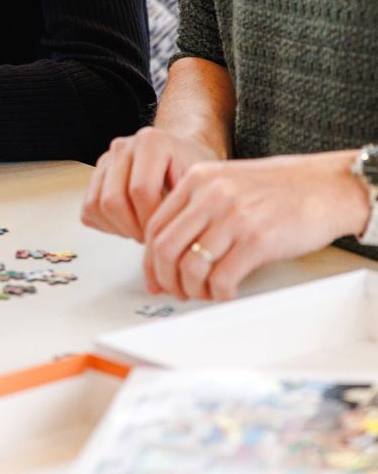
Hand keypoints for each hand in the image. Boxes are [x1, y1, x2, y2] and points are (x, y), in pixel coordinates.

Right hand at [82, 127, 219, 241]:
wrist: (180, 153)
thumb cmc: (191, 169)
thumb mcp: (198, 182)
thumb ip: (183, 203)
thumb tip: (168, 238)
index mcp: (150, 142)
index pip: (141, 191)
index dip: (151, 220)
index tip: (165, 233)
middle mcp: (122, 147)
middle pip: (113, 200)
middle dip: (133, 228)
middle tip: (151, 238)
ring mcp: (105, 160)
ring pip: (95, 206)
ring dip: (118, 227)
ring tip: (141, 230)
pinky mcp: (95, 175)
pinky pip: (88, 209)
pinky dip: (106, 225)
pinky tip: (130, 224)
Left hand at [142, 151, 368, 301]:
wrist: (324, 185)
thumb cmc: (278, 188)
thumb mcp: (226, 182)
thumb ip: (197, 206)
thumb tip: (171, 247)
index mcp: (197, 180)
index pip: (154, 225)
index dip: (150, 258)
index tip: (155, 275)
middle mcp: (210, 196)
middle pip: (164, 248)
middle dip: (165, 278)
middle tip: (174, 291)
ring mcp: (233, 217)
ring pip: (190, 266)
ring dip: (191, 289)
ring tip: (202, 294)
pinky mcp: (257, 240)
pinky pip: (223, 278)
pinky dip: (219, 293)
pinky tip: (226, 292)